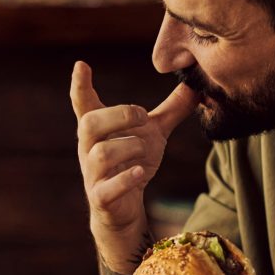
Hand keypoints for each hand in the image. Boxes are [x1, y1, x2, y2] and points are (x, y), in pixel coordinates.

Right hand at [71, 60, 197, 273]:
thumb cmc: (133, 163)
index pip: (83, 104)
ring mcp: (93, 174)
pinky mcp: (101, 197)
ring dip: (129, 147)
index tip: (81, 66)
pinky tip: (139, 173)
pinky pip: (106, 188)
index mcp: (98, 129)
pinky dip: (125, 179)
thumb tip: (195, 85)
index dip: (80, 86)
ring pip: (101, 154)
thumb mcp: (153, 134)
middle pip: (89, 124)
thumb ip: (171, 110)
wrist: (124, 208)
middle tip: (144, 117)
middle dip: (119, 115)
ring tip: (145, 150)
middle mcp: (89, 149)